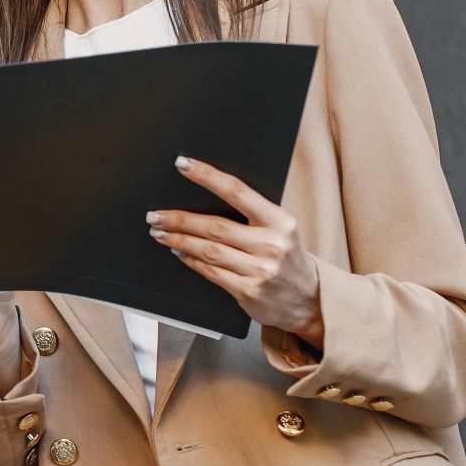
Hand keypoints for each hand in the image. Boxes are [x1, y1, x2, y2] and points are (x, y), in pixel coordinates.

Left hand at [150, 156, 324, 346]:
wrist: (309, 300)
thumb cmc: (288, 258)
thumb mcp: (280, 230)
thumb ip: (252, 214)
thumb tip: (203, 195)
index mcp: (280, 222)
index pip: (237, 191)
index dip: (207, 176)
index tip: (183, 164)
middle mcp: (271, 245)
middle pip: (214, 226)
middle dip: (179, 219)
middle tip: (156, 214)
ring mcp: (260, 271)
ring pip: (207, 250)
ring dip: (178, 239)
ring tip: (160, 232)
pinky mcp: (248, 292)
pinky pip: (210, 272)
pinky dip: (190, 260)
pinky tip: (179, 252)